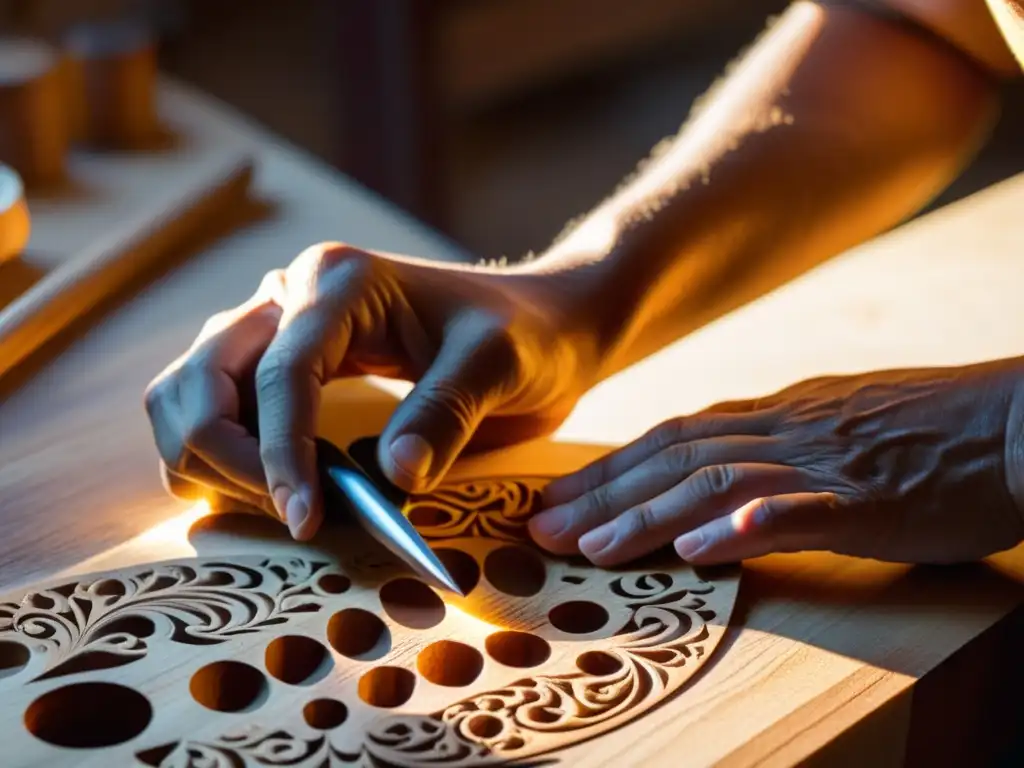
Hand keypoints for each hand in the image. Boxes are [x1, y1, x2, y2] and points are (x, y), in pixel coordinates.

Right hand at [145, 242, 596, 539]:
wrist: (536, 327)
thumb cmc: (523, 336)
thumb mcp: (498, 365)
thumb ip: (445, 412)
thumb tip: (394, 477)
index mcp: (338, 282)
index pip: (279, 372)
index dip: (282, 454)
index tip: (305, 521)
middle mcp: (289, 296)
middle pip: (199, 383)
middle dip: (227, 460)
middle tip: (293, 518)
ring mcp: (275, 329)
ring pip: (186, 399)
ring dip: (214, 464)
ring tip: (288, 508)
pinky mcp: (278, 366)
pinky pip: (212, 415)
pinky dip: (222, 463)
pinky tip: (277, 493)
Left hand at [529, 360, 1023, 565]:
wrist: (1017, 422)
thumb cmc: (933, 428)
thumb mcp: (837, 421)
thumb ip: (776, 441)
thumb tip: (718, 470)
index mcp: (778, 415)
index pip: (674, 439)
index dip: (611, 469)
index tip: (559, 498)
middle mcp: (787, 430)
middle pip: (676, 460)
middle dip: (604, 495)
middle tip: (540, 528)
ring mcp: (826, 462)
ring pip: (719, 485)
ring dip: (650, 516)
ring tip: (592, 549)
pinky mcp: (871, 499)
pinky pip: (801, 513)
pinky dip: (746, 528)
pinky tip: (701, 551)